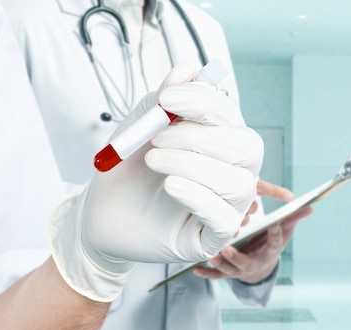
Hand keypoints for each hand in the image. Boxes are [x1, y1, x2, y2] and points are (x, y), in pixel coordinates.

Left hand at [49, 65, 263, 300]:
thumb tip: (188, 71)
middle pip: (247, 148)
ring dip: (193, 165)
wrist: (102, 214)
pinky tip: (170, 186)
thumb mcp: (140, 129)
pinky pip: (225, 219)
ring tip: (153, 162)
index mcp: (219, 143)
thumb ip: (163, 101)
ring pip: (238, 184)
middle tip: (156, 139)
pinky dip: (197, 196)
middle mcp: (231, 173)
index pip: (231, 117)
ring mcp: (226, 207)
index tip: (166, 100)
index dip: (204, 102)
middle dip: (200, 138)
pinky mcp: (213, 237)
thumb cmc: (127, 172)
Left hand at [193, 181, 311, 283]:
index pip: (274, 244)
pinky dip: (207, 274)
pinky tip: (197, 270)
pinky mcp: (227, 273)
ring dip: (219, 264)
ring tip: (211, 256)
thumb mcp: (284, 235)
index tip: (275, 225)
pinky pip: (216, 275)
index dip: (276, 235)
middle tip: (227, 249)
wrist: (260, 269)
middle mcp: (253, 263)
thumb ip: (293, 220)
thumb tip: (310, 207)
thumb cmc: (269, 246)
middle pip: (245, 262)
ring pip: (228, 269)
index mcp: (269, 252)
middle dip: (236, 257)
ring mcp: (238, 269)